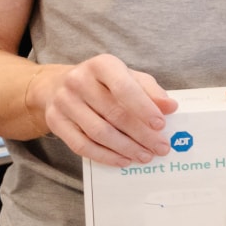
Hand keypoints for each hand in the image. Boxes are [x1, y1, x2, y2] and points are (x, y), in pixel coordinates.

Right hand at [29, 55, 177, 166]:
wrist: (57, 85)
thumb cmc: (103, 82)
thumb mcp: (129, 77)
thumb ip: (150, 91)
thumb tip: (170, 106)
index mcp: (101, 65)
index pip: (124, 88)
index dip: (144, 108)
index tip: (161, 125)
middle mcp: (78, 81)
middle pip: (114, 114)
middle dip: (141, 134)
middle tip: (161, 147)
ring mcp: (64, 102)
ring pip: (98, 132)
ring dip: (126, 148)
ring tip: (145, 156)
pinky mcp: (55, 121)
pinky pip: (81, 145)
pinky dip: (105, 156)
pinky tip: (123, 160)